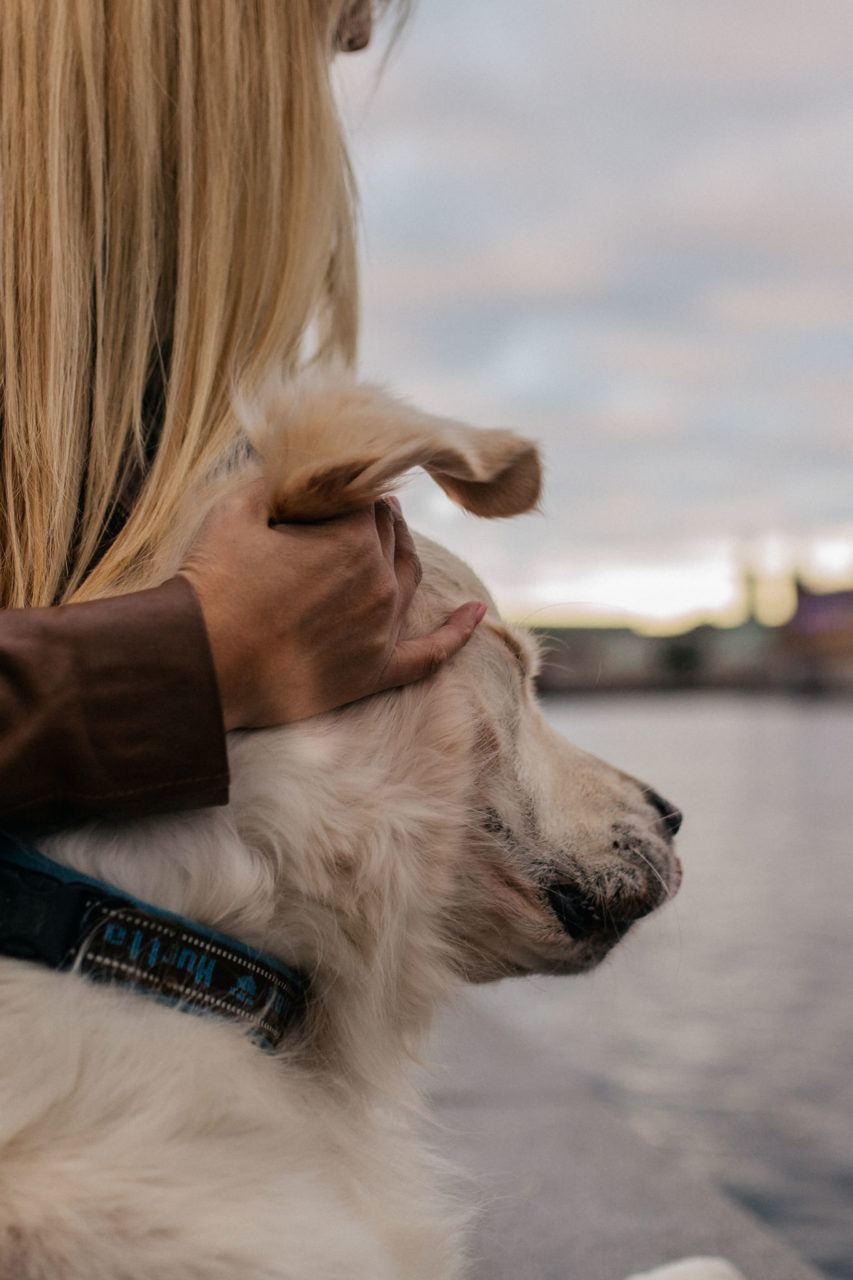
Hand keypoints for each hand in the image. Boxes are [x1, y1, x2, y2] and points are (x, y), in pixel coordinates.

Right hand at [178, 480, 485, 729]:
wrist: (199, 663)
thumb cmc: (212, 583)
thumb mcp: (235, 511)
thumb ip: (270, 484)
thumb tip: (285, 471)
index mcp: (354, 538)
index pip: (368, 498)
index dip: (348, 491)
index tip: (333, 490)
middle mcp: (379, 580)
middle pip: (390, 536)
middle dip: (373, 520)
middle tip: (352, 513)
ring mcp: (383, 629)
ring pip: (407, 579)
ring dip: (401, 554)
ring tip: (393, 538)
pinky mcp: (376, 671)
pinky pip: (430, 653)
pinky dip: (457, 633)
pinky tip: (476, 613)